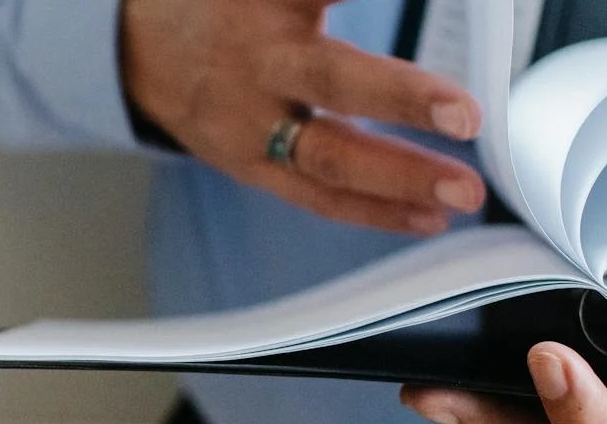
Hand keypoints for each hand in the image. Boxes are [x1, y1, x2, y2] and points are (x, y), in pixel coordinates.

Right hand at [122, 0, 485, 234]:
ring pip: (330, 155)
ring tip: (463, 193)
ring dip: (403, 178)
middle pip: (332, 78)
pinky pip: (317, 197)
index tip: (465, 8)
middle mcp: (260, 57)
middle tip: (468, 116)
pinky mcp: (250, 165)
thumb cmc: (229, 2)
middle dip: (403, 98)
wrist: (137, 48)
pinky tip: (429, 219)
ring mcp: (252, 121)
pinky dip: (376, 212)